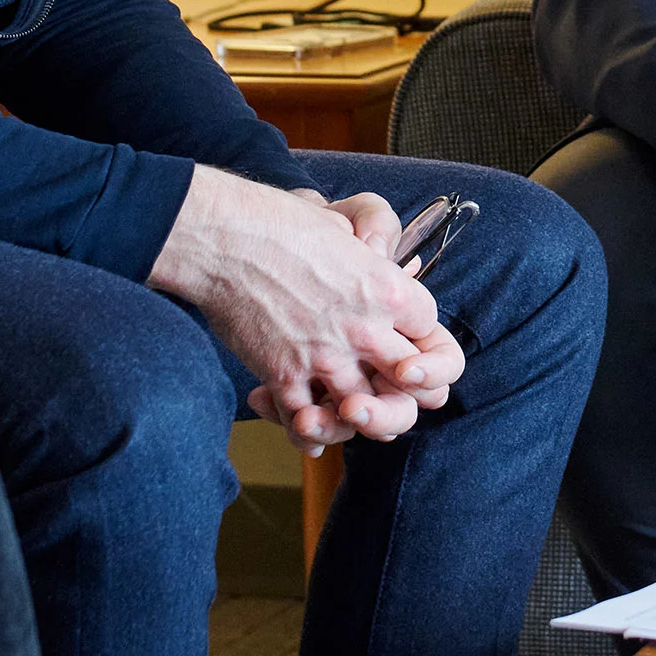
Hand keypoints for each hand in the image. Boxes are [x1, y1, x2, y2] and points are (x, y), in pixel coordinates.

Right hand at [149, 167, 459, 451]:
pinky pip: (309, 426)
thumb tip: (396, 269)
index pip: (433, 336)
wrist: (222, 237)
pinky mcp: (285, 377)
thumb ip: (380, 252)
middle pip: (421, 389)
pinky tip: (309, 425)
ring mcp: (326, 358)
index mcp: (390, 291)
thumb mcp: (347, 225)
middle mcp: (366, 330)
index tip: (405, 343)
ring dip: (363, 418)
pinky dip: (311, 432)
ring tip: (349, 409)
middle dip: (413, 393)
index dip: (423, 342)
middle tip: (395, 390)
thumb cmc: (281, 223)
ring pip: (369, 417)